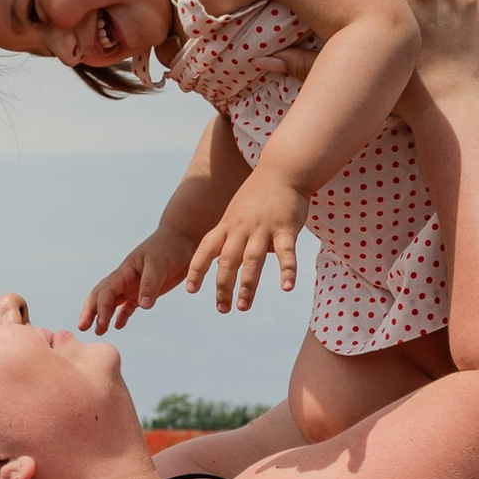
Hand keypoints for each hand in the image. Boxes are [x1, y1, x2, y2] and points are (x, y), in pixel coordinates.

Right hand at [80, 225, 193, 332]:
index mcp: (124, 271)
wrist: (182, 238)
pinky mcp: (145, 291)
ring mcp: (133, 285)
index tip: (100, 323)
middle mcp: (125, 279)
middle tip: (82, 327)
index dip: (101, 308)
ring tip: (98, 331)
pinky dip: (122, 315)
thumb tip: (143, 305)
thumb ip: (150, 284)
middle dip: (91, 311)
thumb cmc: (169, 247)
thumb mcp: (159, 264)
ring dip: (103, 315)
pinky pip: (129, 305)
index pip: (107, 291)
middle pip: (101, 296)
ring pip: (112, 301)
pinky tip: (118, 326)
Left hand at [186, 169, 309, 311]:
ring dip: (247, 285)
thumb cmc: (258, 194)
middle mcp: (241, 228)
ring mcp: (263, 229)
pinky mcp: (286, 228)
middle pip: (227, 261)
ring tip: (244, 306)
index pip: (206, 249)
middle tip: (223, 309)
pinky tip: (287, 287)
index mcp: (227, 225)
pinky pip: (286, 253)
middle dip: (223, 287)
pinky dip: (287, 270)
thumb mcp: (236, 213)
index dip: (197, 270)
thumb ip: (228, 237)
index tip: (190, 290)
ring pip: (252, 260)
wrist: (282, 170)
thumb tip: (221, 262)